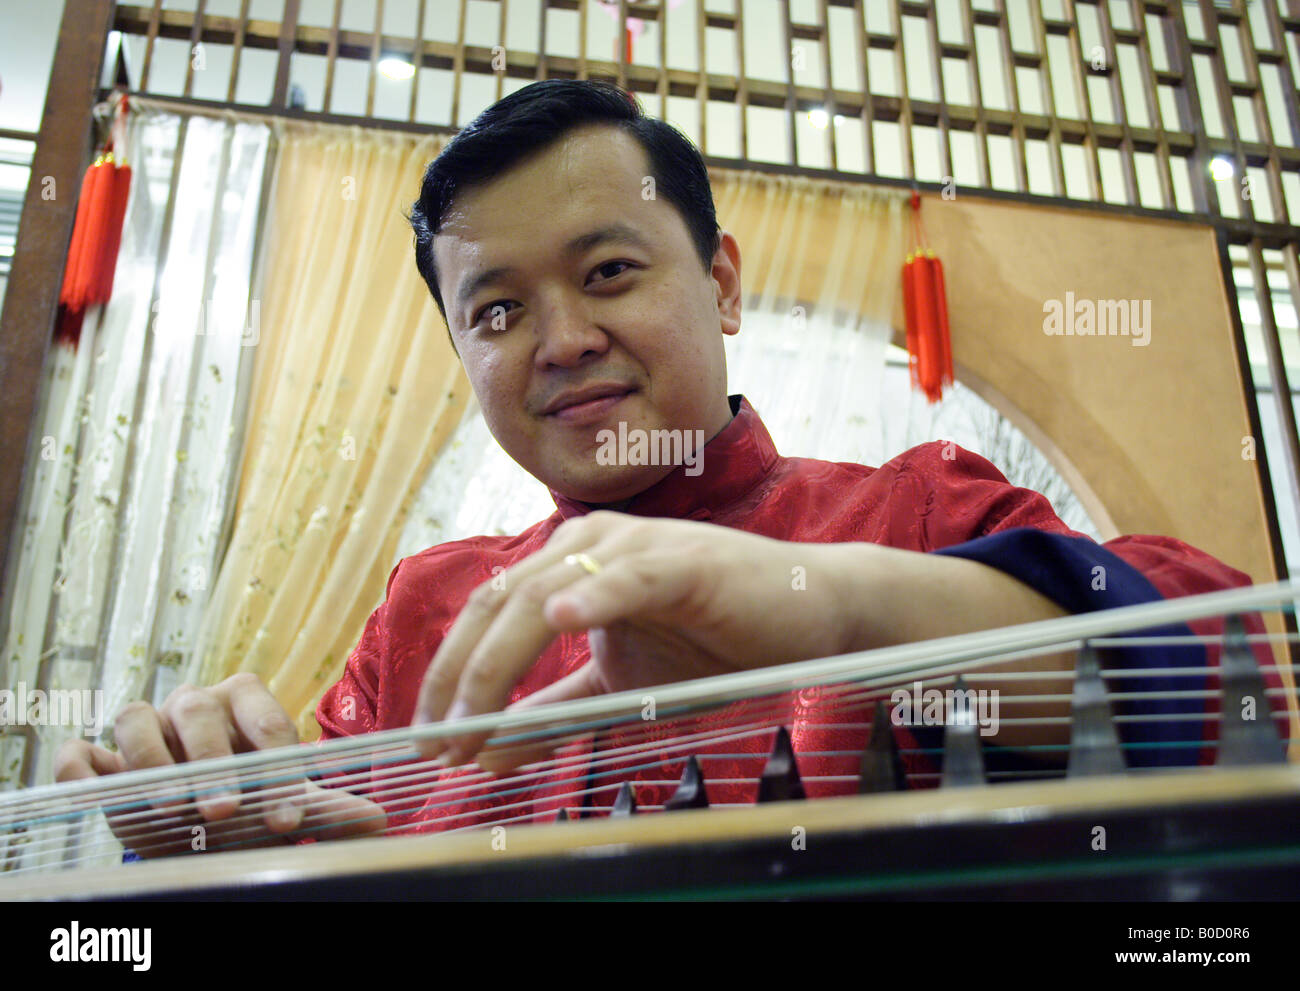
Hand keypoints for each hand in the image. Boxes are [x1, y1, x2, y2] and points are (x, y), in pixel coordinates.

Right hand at [54, 673, 386, 858]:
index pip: (266, 721)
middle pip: (198, 711)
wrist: (195, 813)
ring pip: (136, 719)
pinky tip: (91, 791)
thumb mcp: (282, 803)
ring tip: (172, 807)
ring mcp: (144, 723)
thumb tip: (376, 819)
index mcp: (246, 701)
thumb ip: (323, 809)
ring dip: (152, 762)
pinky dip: (81, 766)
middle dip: (212, 761)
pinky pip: (81, 749)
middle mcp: (194, 703)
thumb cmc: (248, 797)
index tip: (288, 818)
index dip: (278, 768)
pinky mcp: (100, 754)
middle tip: (225, 809)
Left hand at [412, 512, 859, 768]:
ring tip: (473, 718)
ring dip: (500, 660)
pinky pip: (626, 577)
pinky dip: (590, 595)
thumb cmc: (719, 644)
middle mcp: (589, 544)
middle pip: (497, 603)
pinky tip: (560, 615)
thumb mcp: (623, 688)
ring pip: (542, 593)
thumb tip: (489, 753)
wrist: (811, 615)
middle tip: (440, 741)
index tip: (430, 737)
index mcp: (569, 565)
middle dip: (460, 677)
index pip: (487, 613)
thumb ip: (557, 714)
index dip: (451, 673)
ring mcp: (634, 548)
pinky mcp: (683, 562)